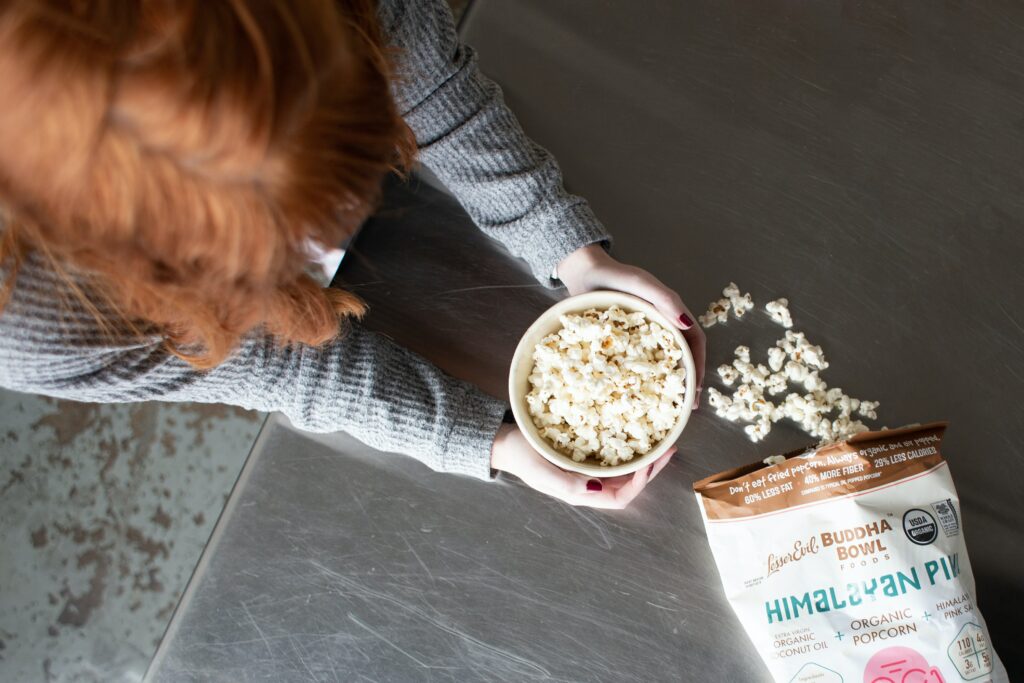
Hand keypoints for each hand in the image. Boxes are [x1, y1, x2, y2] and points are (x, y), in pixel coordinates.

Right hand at [490, 423, 675, 508]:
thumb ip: (567, 484)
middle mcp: (588, 485)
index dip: (639, 484)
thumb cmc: (521, 456)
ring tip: (661, 443)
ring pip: (624, 472)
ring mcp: (587, 472)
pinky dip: (629, 449)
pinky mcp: (584, 457)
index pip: (620, 498)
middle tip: (669, 449)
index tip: (650, 462)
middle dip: (651, 470)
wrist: (504, 442)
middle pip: (628, 485)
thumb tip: (598, 489)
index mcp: (581, 493)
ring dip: (644, 460)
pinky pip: (613, 458)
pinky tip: (636, 436)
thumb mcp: (541, 472)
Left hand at [557, 244, 705, 403]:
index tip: (695, 389)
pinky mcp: (625, 340)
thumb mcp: (640, 284)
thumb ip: (664, 299)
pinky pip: (637, 362)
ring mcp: (643, 334)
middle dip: (686, 381)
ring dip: (666, 383)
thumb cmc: (613, 275)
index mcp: (670, 312)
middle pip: (681, 355)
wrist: (583, 272)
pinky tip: (635, 394)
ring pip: (660, 362)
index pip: (694, 341)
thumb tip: (686, 324)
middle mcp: (661, 325)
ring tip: (665, 406)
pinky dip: (641, 379)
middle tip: (685, 407)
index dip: (697, 365)